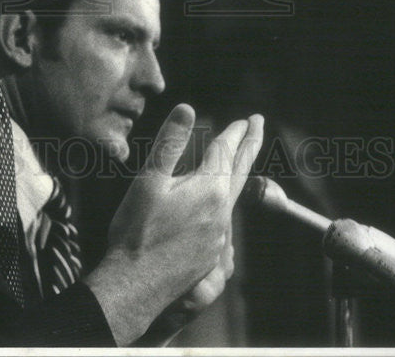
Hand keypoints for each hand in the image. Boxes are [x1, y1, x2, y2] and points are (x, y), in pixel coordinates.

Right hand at [85, 105, 262, 344]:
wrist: (136, 287)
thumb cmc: (137, 232)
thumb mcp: (149, 180)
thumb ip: (169, 143)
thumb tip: (186, 108)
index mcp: (209, 189)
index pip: (226, 151)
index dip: (234, 132)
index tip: (245, 118)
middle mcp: (222, 211)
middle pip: (241, 169)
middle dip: (251, 144)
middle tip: (258, 123)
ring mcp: (219, 235)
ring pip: (234, 195)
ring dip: (238, 171)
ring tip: (238, 158)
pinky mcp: (211, 254)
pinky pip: (224, 218)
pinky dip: (225, 199)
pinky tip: (216, 202)